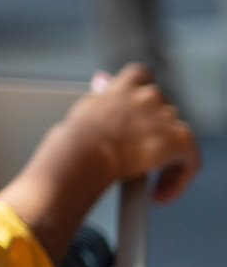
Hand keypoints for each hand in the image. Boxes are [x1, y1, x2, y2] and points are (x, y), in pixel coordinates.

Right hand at [0, 64, 200, 261]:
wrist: (83, 152)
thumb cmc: (76, 135)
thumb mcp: (86, 107)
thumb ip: (102, 94)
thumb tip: (102, 79)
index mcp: (122, 86)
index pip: (141, 76)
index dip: (141, 92)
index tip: (134, 111)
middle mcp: (147, 96)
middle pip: (161, 107)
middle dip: (153, 128)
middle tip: (138, 154)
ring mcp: (164, 116)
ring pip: (176, 134)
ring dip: (165, 153)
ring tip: (149, 179)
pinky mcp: (178, 140)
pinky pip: (189, 159)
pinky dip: (178, 177)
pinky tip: (161, 191)